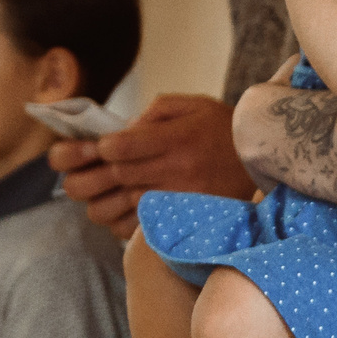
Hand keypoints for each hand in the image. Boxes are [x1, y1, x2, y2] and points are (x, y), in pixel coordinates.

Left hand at [49, 95, 250, 238]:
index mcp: (174, 140)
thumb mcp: (192, 106)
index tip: (96, 147)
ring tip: (95, 192)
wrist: (264, 164)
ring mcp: (175, 202)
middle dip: (80, 176)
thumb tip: (120, 133)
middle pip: (108, 179)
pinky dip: (115, 223)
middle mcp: (173, 173)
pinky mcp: (177, 223)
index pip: (119, 147)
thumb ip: (153, 114)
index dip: (96, 148)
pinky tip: (118, 210)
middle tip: (72, 173)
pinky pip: (132, 231)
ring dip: (94, 202)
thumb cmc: (223, 131)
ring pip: (113, 209)